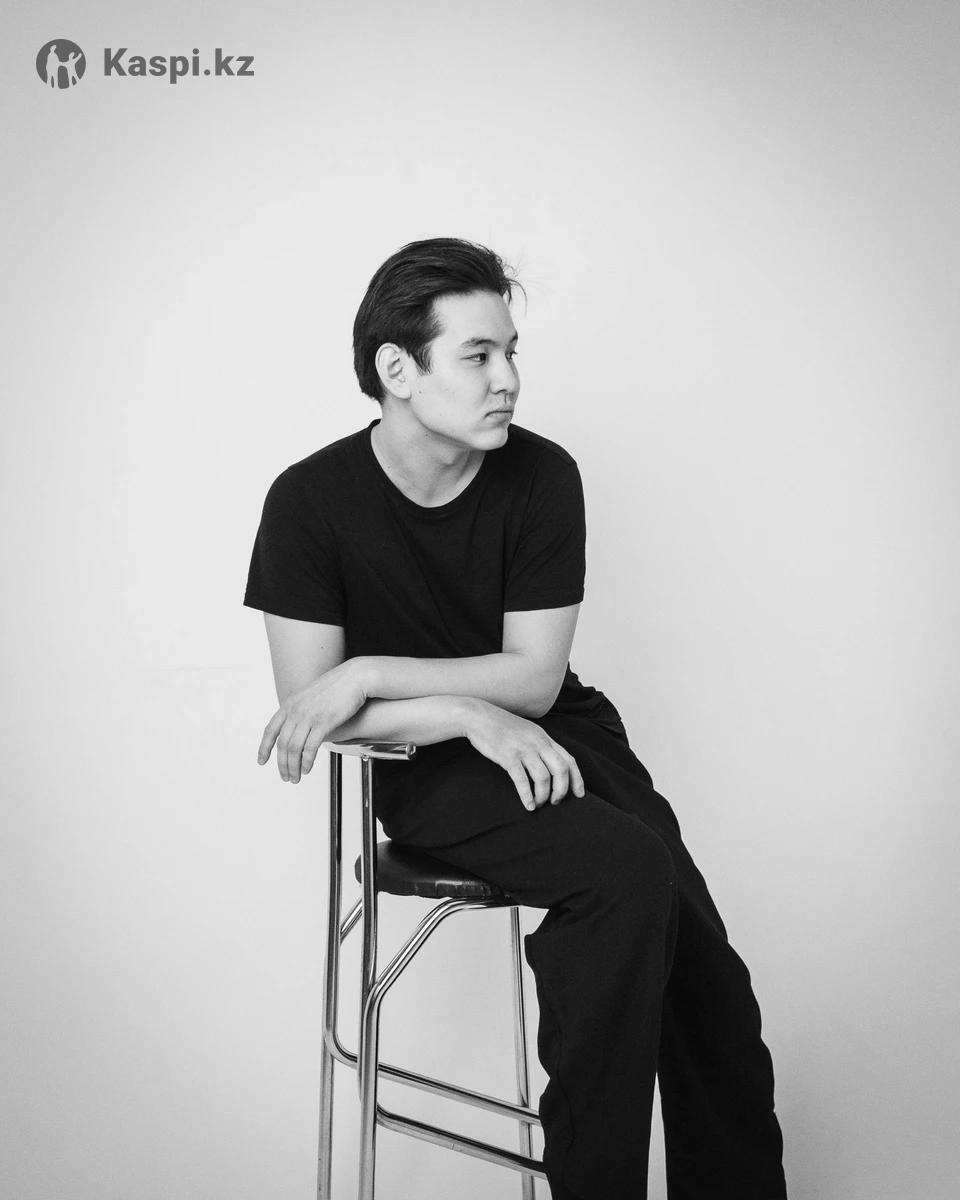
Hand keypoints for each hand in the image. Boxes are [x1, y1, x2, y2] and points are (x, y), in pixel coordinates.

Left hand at [258, 660, 368, 782]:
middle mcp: (295, 710)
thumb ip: (300, 710)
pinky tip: (307, 769)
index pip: (270, 730)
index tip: (261, 761)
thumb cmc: (337, 687)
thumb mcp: (310, 695)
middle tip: (286, 777)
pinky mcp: (324, 722)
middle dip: (282, 764)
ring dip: (293, 767)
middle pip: (282, 744)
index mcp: (289, 704)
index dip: (264, 748)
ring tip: (296, 778)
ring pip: (293, 748)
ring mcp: (309, 716)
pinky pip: (310, 747)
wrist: (355, 677)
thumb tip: (299, 728)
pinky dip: (306, 761)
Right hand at [461, 699, 584, 810]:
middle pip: (561, 769)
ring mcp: (523, 749)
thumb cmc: (501, 727)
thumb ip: (540, 745)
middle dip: (562, 790)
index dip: (577, 779)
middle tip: (555, 802)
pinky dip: (527, 796)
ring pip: (543, 777)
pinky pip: (522, 780)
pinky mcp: (508, 756)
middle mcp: (538, 743)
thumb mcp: (527, 731)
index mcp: (544, 738)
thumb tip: (550, 765)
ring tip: (539, 804)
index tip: (579, 794)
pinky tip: (528, 805)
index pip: (569, 759)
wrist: (478, 716)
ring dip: (544, 795)